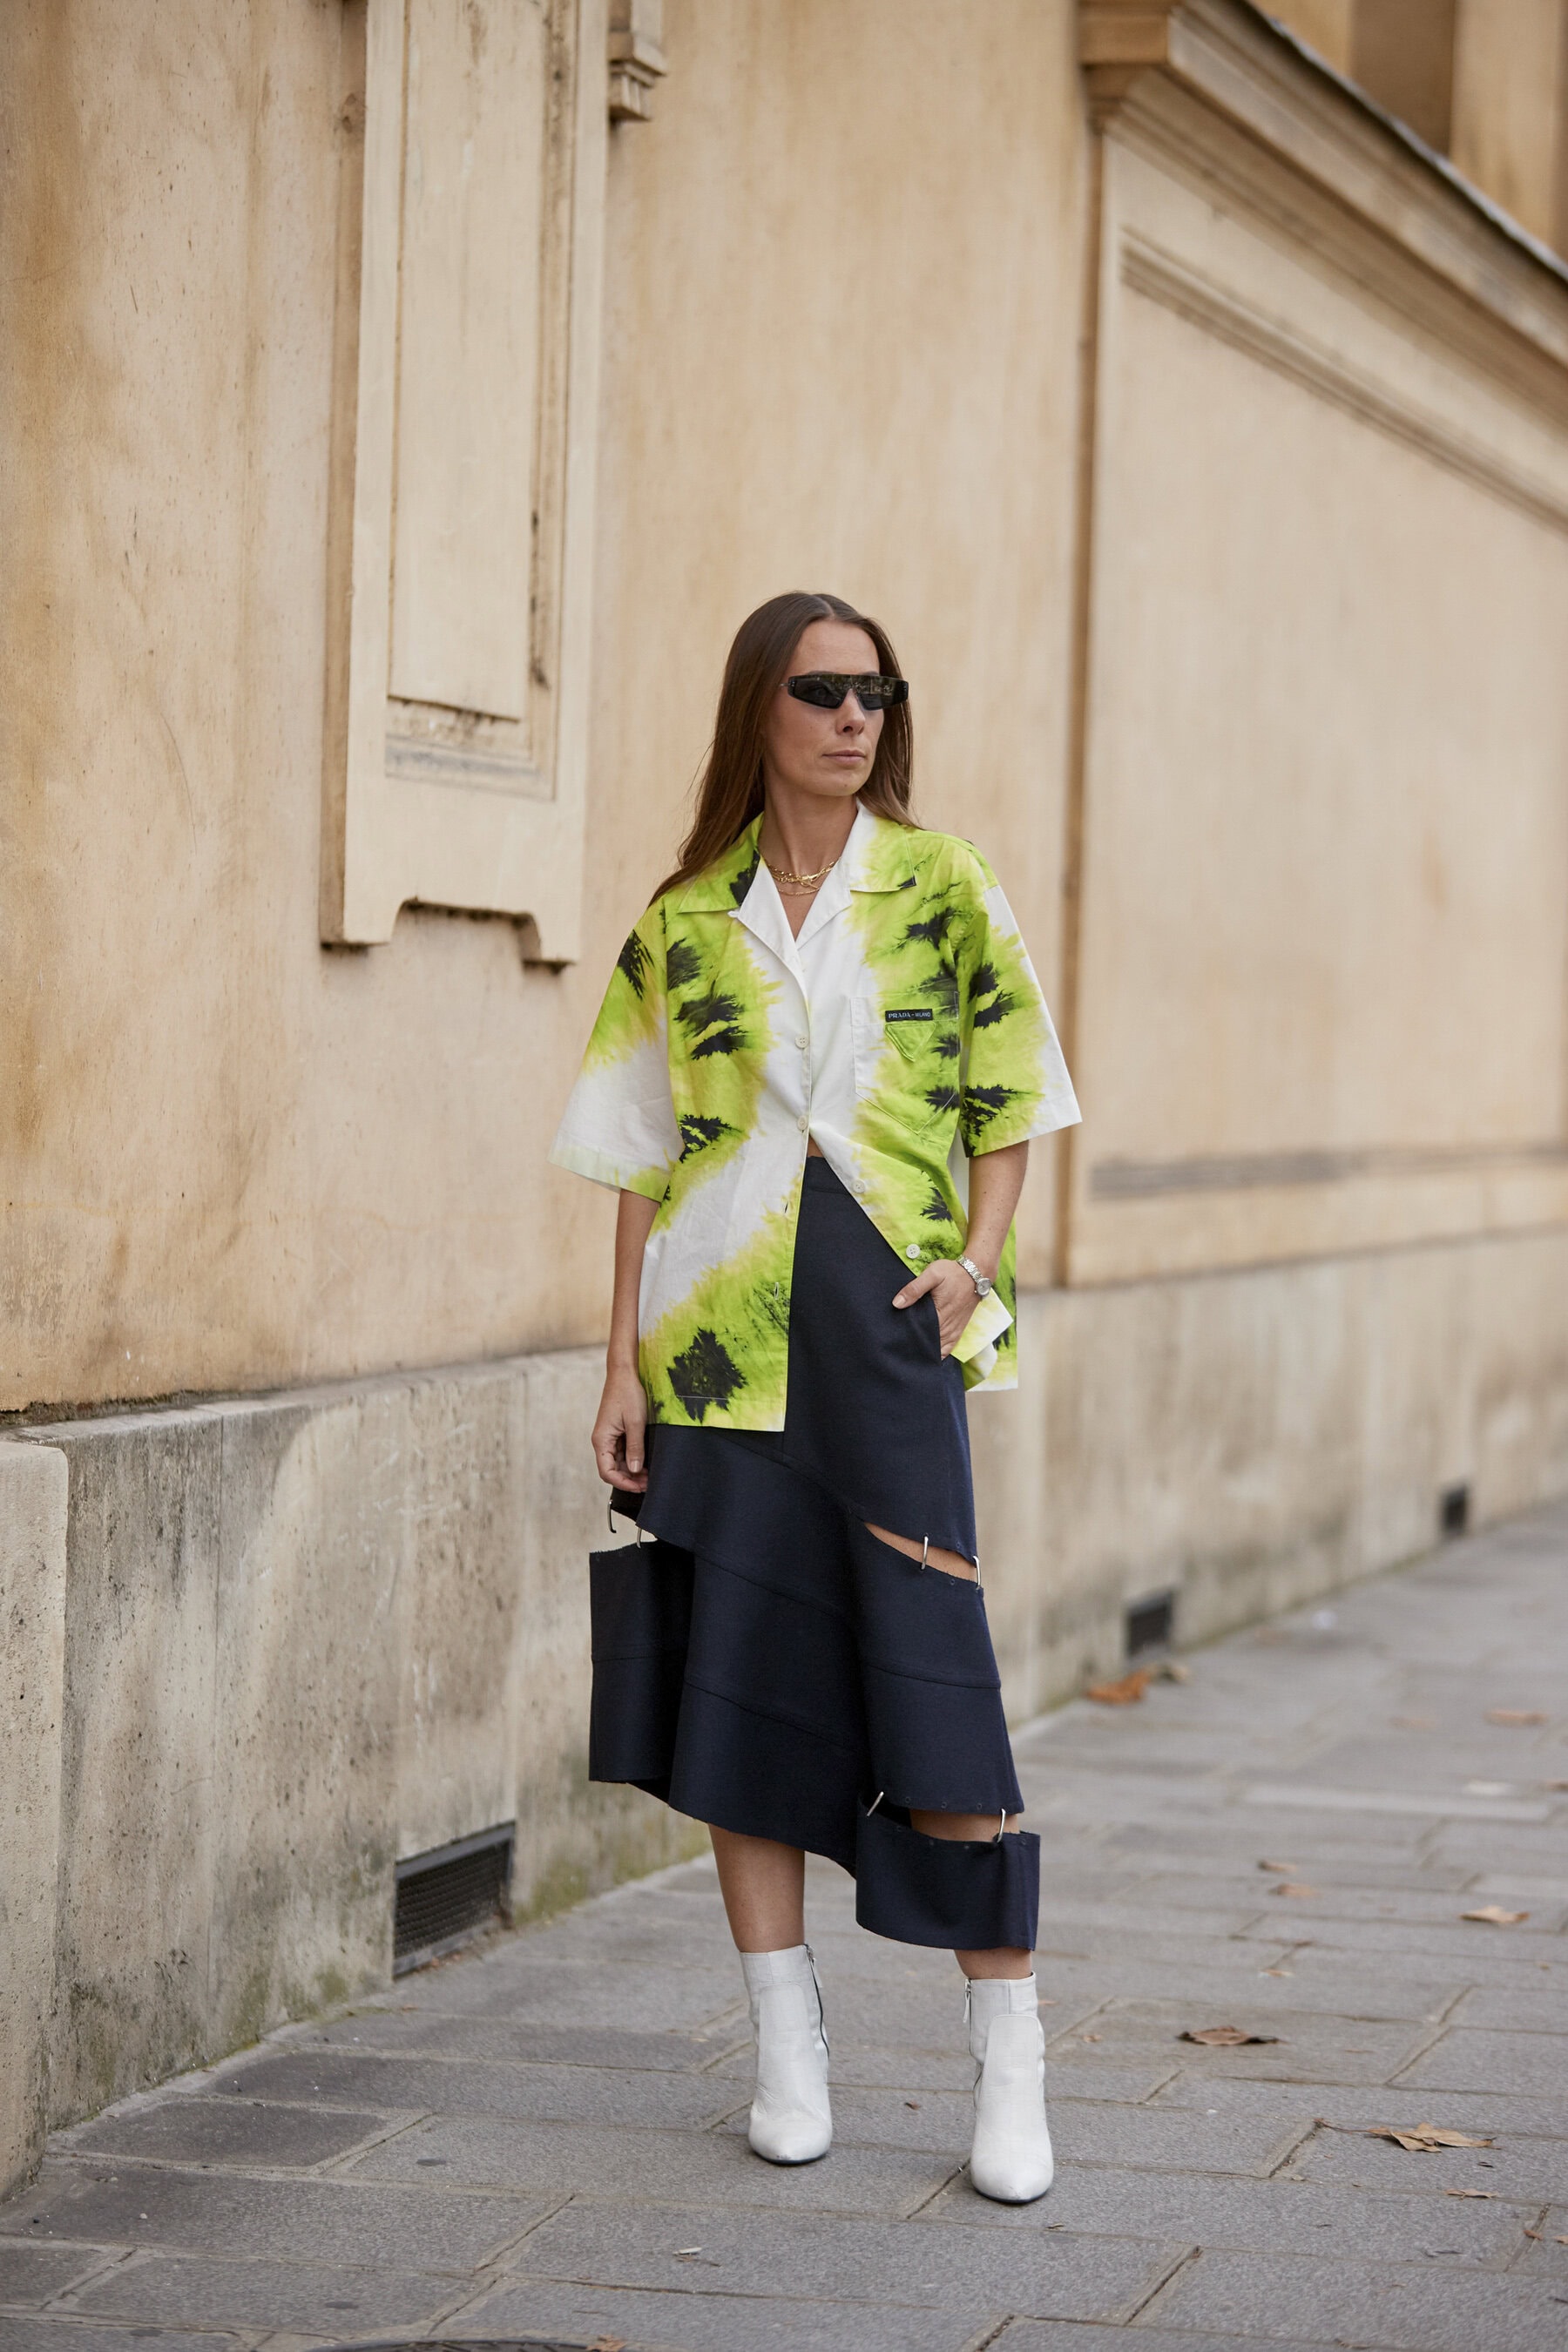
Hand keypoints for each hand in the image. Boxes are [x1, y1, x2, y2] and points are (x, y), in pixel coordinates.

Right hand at [593, 1361, 649, 1490]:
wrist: (625, 1373)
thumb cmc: (628, 1394)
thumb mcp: (635, 1422)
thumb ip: (635, 1448)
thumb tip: (634, 1470)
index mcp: (602, 1440)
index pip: (607, 1472)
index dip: (622, 1483)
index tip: (639, 1487)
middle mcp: (603, 1441)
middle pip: (612, 1470)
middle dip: (629, 1479)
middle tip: (649, 1482)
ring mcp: (609, 1437)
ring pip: (618, 1463)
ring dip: (632, 1471)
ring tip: (649, 1475)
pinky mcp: (616, 1432)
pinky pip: (622, 1452)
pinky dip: (633, 1460)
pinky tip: (645, 1463)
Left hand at [892, 1258, 984, 1357]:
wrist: (976, 1273)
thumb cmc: (952, 1273)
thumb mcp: (932, 1274)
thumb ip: (914, 1288)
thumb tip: (897, 1304)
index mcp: (939, 1313)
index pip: (921, 1333)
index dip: (908, 1339)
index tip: (896, 1342)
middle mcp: (948, 1325)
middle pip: (929, 1343)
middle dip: (915, 1347)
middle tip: (900, 1350)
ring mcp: (954, 1328)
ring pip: (939, 1348)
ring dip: (926, 1352)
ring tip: (911, 1356)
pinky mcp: (959, 1328)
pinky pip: (949, 1347)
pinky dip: (940, 1354)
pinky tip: (930, 1357)